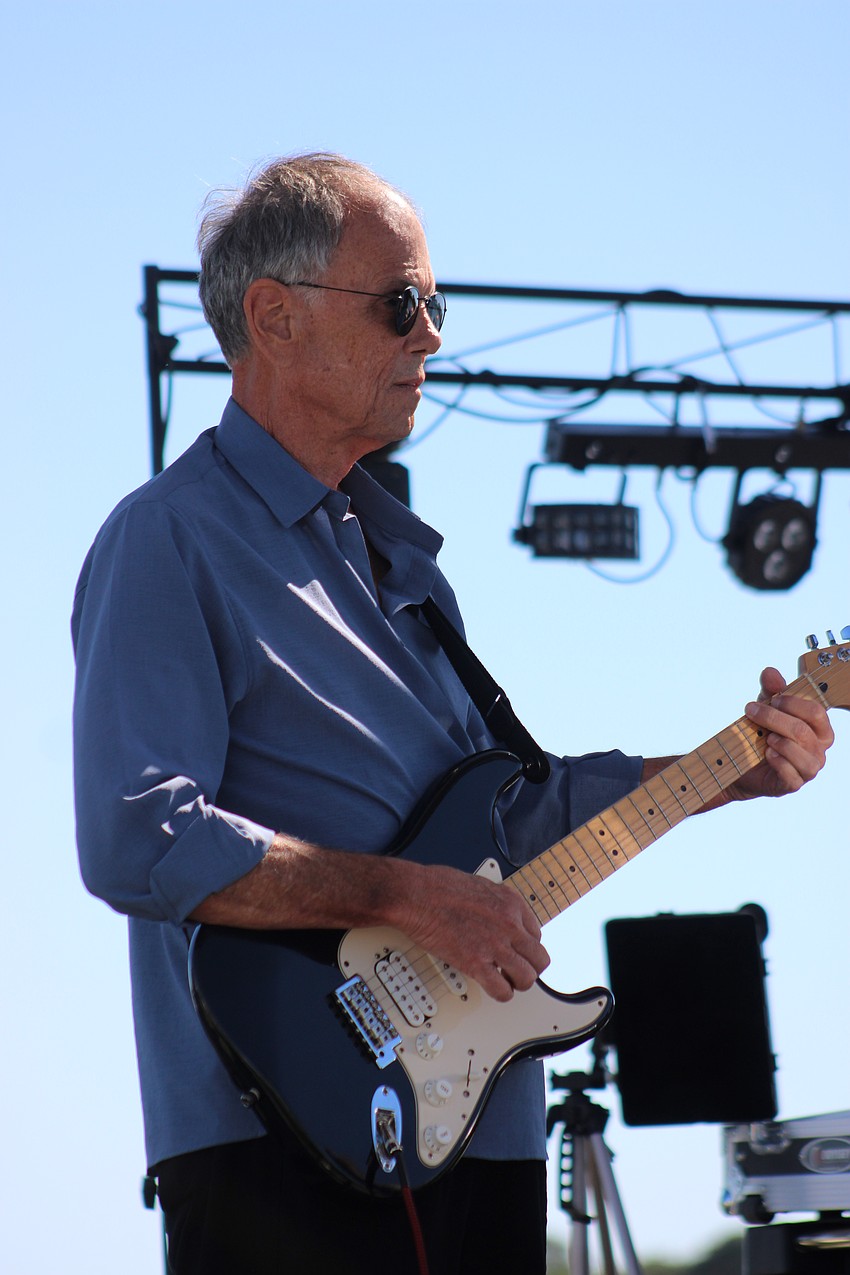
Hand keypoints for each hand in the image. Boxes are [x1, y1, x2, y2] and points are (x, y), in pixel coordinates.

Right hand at [398, 862, 550, 1003]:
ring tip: (506, 980)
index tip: (518, 951)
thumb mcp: (481, 885)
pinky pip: (502, 990)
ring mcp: (495, 944)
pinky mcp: (476, 963)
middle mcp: (509, 924)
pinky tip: (492, 987)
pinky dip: (500, 993)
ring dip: (518, 983)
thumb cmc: (438, 886)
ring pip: (527, 977)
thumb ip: (496, 904)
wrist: (416, 895)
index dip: (526, 946)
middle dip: (530, 967)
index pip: (537, 934)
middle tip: (518, 970)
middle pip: (539, 958)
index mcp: (511, 903)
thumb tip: (497, 917)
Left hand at [727, 666, 833, 800]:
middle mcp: (819, 749)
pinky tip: (766, 753)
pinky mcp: (794, 784)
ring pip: (799, 752)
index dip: (793, 703)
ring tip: (764, 737)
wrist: (742, 763)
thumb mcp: (766, 706)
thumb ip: (772, 689)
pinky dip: (776, 761)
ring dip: (777, 740)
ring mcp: (809, 768)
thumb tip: (770, 672)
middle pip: (802, 730)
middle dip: (774, 718)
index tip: (773, 698)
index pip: (816, 712)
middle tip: (752, 711)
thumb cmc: (763, 731)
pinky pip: (791, 774)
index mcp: (820, 728)